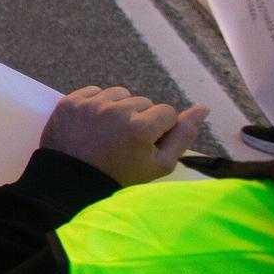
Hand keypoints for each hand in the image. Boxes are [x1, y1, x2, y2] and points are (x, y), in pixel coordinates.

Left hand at [40, 85, 208, 184]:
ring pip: (120, 93)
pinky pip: (94, 91)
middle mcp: (116, 110)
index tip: (144, 144)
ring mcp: (90, 105)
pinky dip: (97, 103)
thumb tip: (203, 108)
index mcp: (140, 127)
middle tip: (124, 141)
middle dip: (139, 118)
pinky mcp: (70, 102)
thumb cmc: (121, 175)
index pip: (167, 112)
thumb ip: (184, 135)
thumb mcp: (159, 164)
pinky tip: (93, 123)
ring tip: (109, 131)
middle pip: (143, 102)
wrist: (71, 182)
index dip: (158, 130)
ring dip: (119, 108)